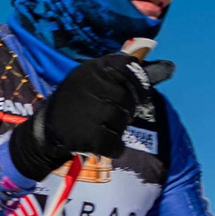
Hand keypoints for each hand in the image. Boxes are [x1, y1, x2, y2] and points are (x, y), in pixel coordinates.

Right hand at [7, 49, 155, 181]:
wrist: (43, 132)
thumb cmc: (73, 104)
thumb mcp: (91, 80)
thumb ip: (125, 74)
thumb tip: (170, 68)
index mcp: (94, 69)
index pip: (128, 68)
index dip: (136, 82)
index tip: (137, 93)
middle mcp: (93, 87)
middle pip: (128, 99)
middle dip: (123, 110)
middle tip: (104, 115)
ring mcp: (92, 112)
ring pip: (123, 121)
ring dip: (116, 129)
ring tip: (97, 127)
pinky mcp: (91, 135)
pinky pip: (115, 143)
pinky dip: (113, 147)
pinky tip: (102, 144)